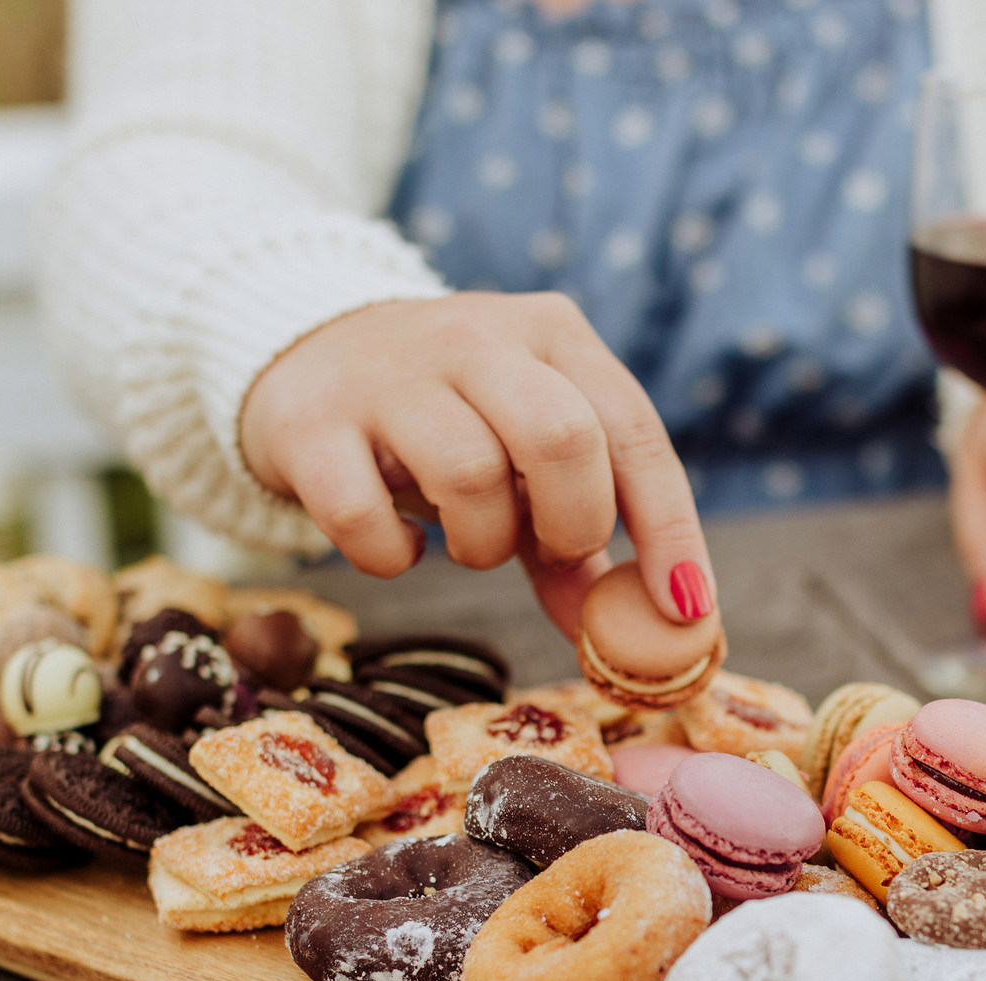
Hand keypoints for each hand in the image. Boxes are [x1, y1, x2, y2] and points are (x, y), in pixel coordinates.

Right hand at [239, 292, 715, 637]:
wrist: (298, 354)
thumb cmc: (442, 421)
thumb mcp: (519, 458)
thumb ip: (573, 541)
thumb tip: (633, 641)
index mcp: (550, 333)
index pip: (632, 429)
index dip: (668, 527)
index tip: (686, 607)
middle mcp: (474, 336)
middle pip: (561, 437)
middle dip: (571, 522)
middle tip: (547, 548)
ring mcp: (388, 374)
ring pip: (468, 474)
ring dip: (481, 544)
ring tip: (465, 541)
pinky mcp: (310, 424)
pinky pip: (364, 515)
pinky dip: (391, 556)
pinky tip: (400, 544)